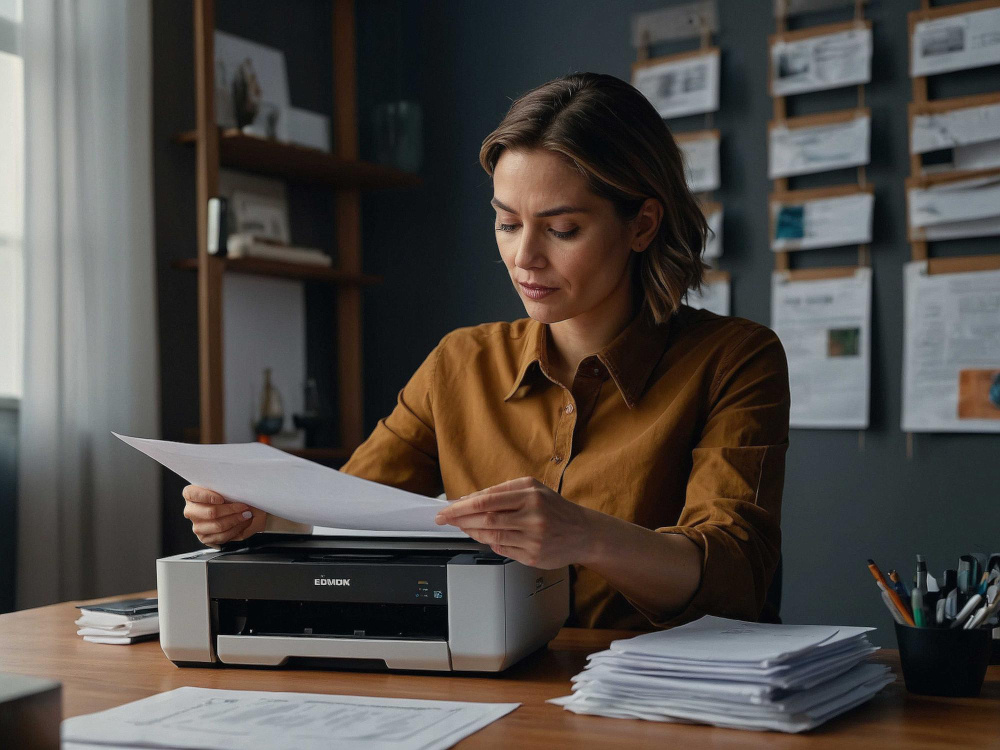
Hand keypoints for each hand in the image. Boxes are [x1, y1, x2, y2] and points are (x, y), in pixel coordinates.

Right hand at [182, 485, 266, 547]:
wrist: (226, 510)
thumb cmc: (224, 494)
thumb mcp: (221, 487)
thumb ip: (223, 487)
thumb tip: (235, 486)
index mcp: (190, 495)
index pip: (192, 494)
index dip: (207, 496)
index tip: (221, 498)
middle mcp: (190, 511)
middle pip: (210, 512)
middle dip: (231, 510)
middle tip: (244, 507)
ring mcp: (196, 526)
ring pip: (217, 526)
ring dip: (235, 521)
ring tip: (247, 515)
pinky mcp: (204, 537)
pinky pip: (221, 537)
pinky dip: (235, 530)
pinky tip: (243, 524)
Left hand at [434, 477, 593, 568]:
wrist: (584, 533)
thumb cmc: (555, 509)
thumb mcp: (533, 489)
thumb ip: (503, 492)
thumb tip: (469, 500)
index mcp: (530, 494)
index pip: (486, 499)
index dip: (462, 505)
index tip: (447, 509)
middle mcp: (532, 515)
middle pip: (485, 518)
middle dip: (460, 519)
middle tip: (445, 519)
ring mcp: (533, 537)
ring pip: (491, 536)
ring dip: (472, 532)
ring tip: (462, 527)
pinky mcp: (534, 555)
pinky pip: (502, 550)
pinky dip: (489, 543)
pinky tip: (485, 537)